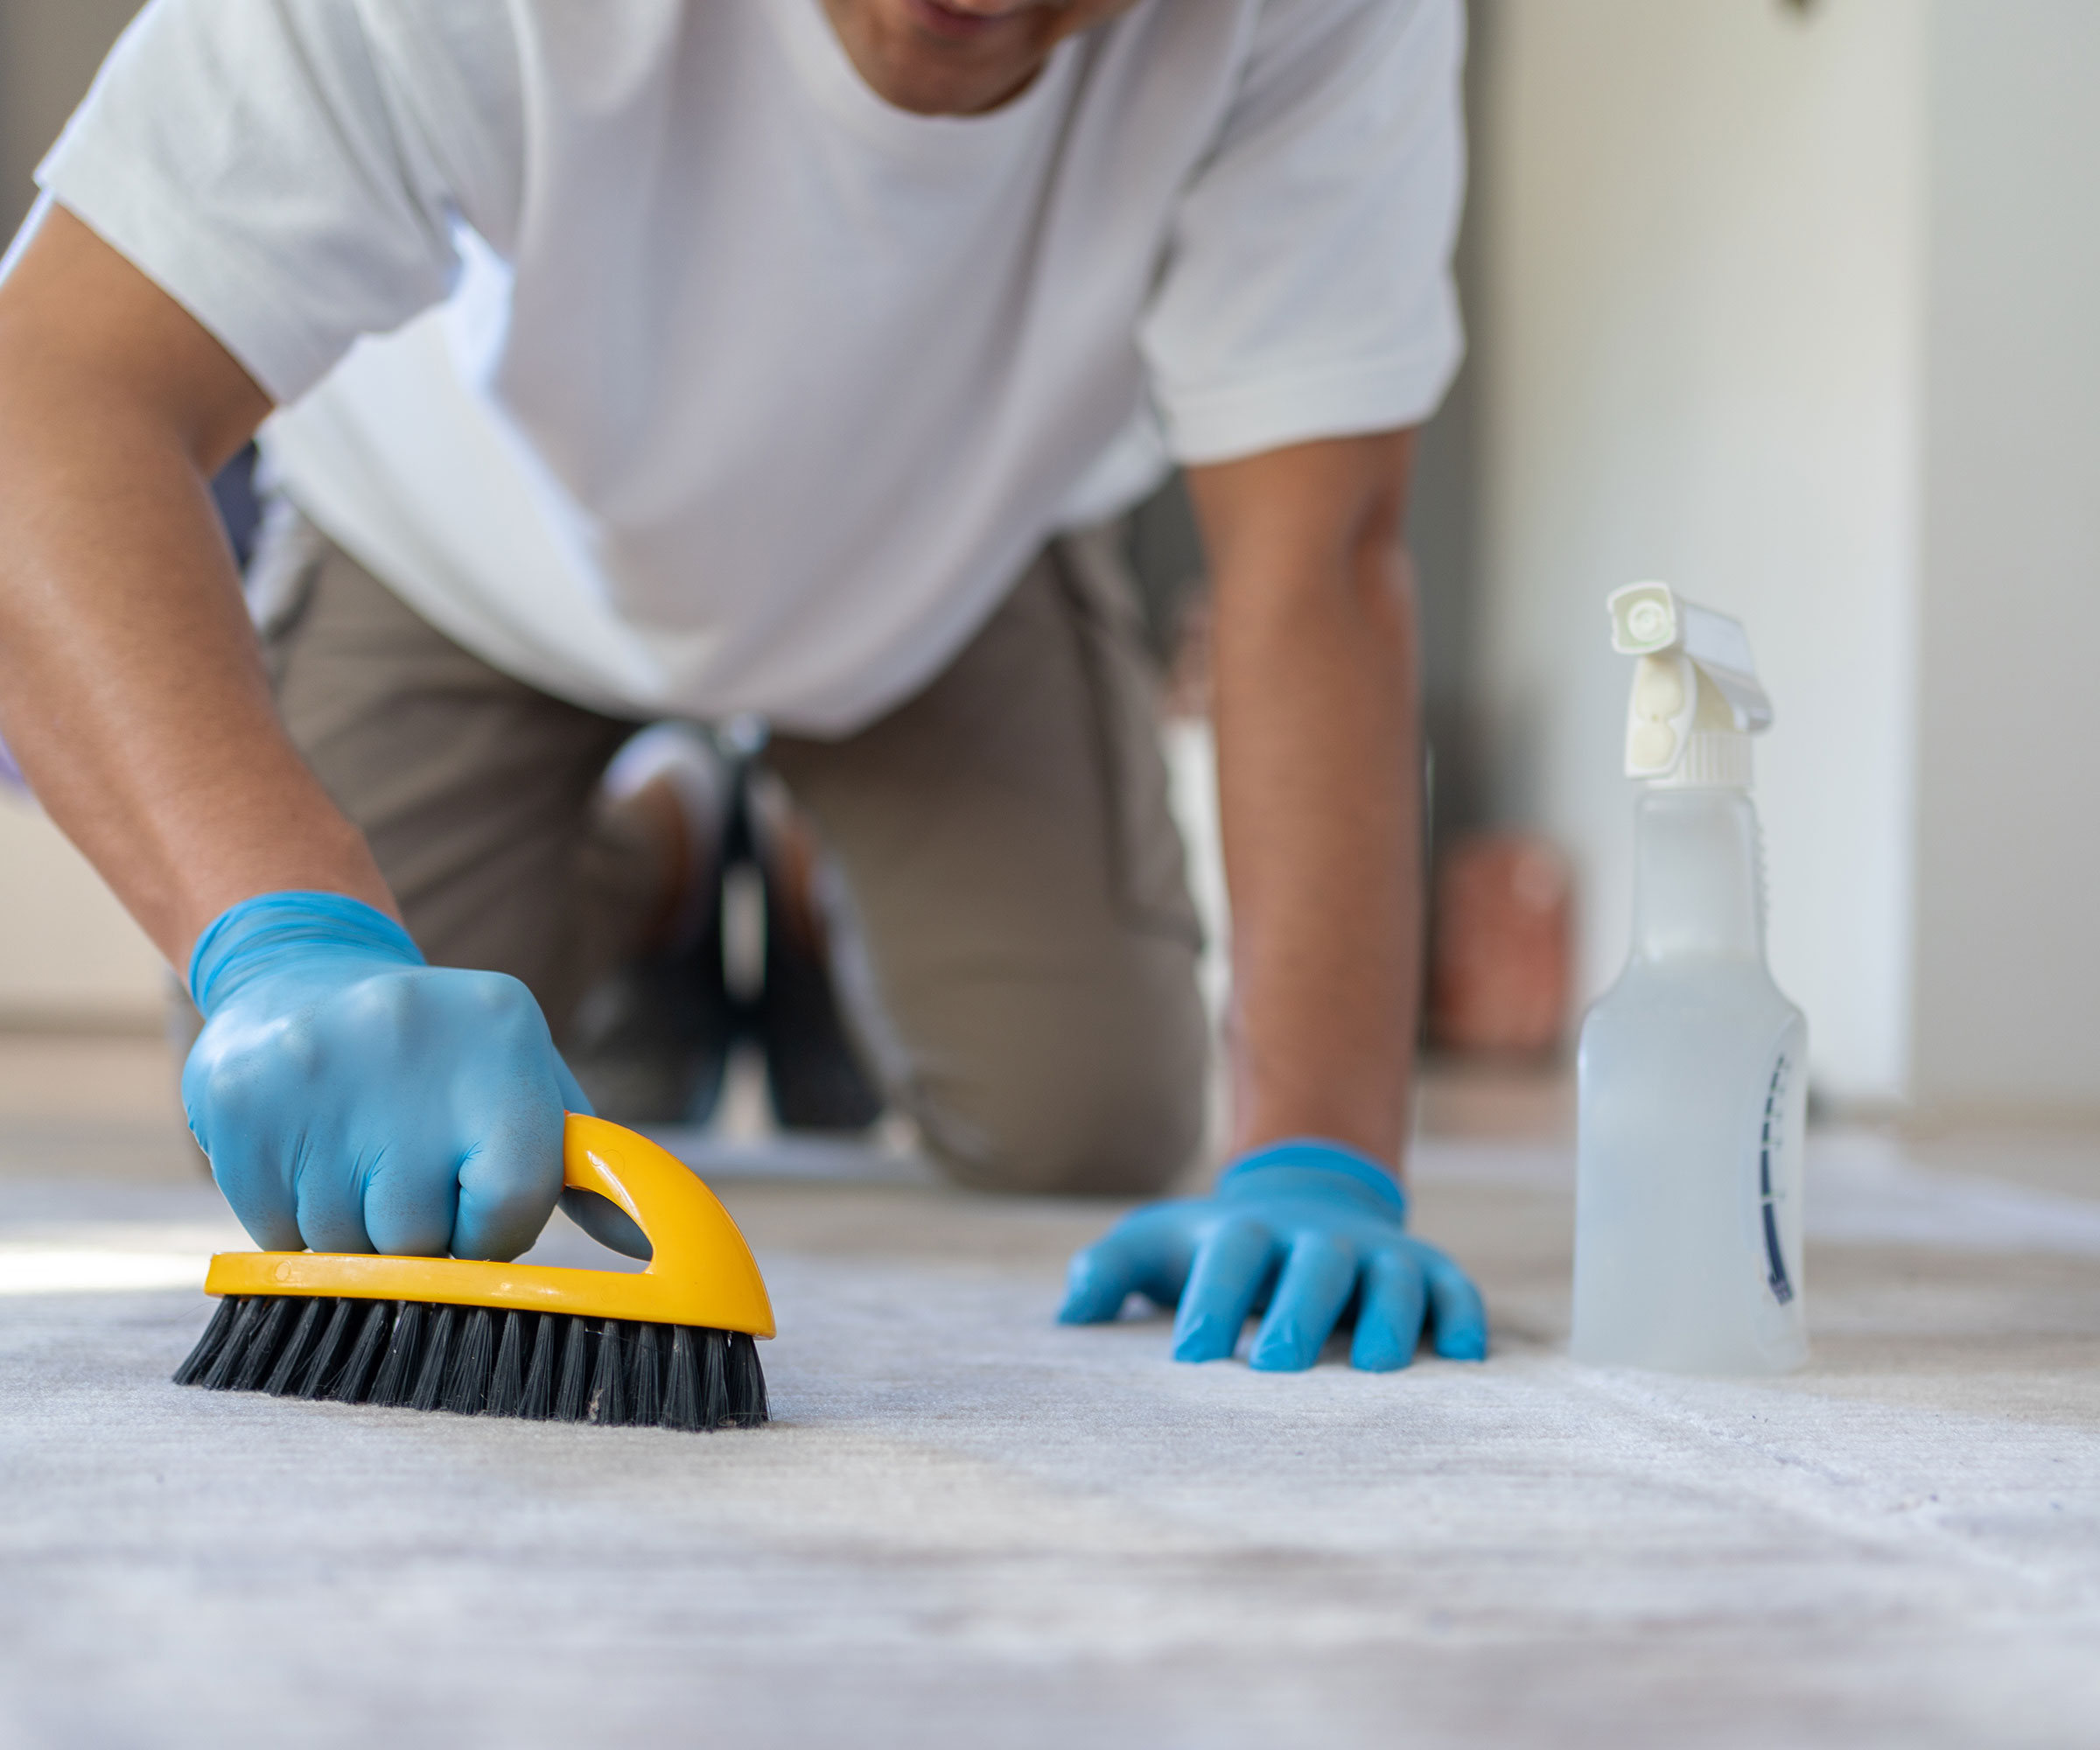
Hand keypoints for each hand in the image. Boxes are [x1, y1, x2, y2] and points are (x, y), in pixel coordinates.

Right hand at [182, 890, 586, 1260]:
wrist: (304, 974)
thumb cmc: (444, 1057)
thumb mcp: (525, 1078)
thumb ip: (578, 1164)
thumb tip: (636, 1241)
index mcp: (503, 1031)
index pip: (512, 1201)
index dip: (493, 1234)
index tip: (476, 1217)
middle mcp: (410, 1034)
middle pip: (419, 1233)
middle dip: (417, 1235)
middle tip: (405, 1178)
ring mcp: (316, 1064)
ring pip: (342, 1243)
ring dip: (352, 1232)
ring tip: (354, 1158)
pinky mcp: (240, 1099)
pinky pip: (274, 1232)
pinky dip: (292, 1221)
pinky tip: (306, 1155)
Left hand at [1057, 1140, 1486, 1371]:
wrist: (1302, 1198)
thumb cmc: (1216, 1250)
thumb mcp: (1157, 1244)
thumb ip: (1110, 1270)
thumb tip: (1069, 1312)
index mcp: (1249, 1234)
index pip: (1232, 1259)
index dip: (1213, 1302)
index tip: (1190, 1358)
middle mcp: (1318, 1240)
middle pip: (1316, 1264)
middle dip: (1301, 1312)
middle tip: (1279, 1368)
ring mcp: (1377, 1253)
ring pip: (1393, 1276)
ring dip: (1390, 1317)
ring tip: (1379, 1370)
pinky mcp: (1427, 1270)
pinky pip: (1455, 1289)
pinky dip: (1464, 1317)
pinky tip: (1464, 1359)